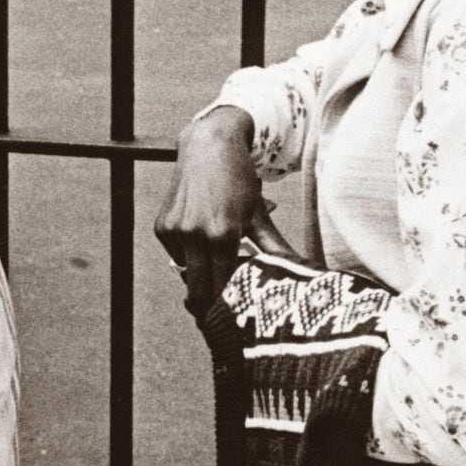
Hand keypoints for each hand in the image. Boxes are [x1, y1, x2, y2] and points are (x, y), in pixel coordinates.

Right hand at [155, 107, 293, 315]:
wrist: (208, 146)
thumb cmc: (239, 181)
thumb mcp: (258, 214)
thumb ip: (275, 248)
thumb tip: (303, 271)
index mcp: (223, 236)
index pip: (222, 288)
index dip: (227, 306)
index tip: (233, 318)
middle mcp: (195, 235)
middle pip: (199, 291)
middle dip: (208, 306)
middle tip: (218, 316)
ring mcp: (175, 231)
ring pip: (187, 274)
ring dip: (199, 276)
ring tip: (215, 265)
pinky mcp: (162, 227)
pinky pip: (176, 255)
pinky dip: (188, 256)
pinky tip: (200, 238)